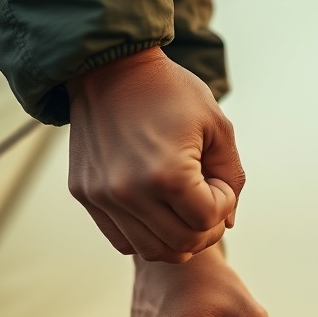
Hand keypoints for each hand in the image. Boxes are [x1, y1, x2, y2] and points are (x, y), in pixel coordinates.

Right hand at [67, 47, 244, 262]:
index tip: (216, 180)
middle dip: (205, 228)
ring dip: (177, 238)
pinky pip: (123, 240)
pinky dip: (146, 235)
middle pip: (182, 244)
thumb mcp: (217, 126)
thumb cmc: (169, 92)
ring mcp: (103, 197)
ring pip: (153, 250)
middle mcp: (129, 192)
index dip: (223, 204)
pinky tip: (157, 210)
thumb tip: (227, 223)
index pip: (208, 221)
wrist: (108, 67)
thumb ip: (232, 177)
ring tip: (183, 209)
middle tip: (206, 202)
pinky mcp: (85, 195)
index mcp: (167, 174)